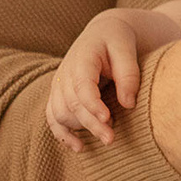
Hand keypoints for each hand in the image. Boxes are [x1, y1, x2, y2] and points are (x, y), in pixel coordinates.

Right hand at [47, 11, 145, 146]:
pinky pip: (52, 116)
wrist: (104, 33)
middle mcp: (66, 71)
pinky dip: (62, 133)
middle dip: (90, 123)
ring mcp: (59, 83)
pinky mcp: (59, 94)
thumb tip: (128, 104)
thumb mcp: (127, 49)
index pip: (81, 84)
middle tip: (111, 139)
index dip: (92, 104)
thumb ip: (128, 74)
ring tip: (105, 139)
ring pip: (60, 112)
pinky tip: (79, 147)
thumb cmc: (117, 41)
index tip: (107, 119)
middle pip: (72, 103)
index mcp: (83, 57)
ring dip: (79, 129)